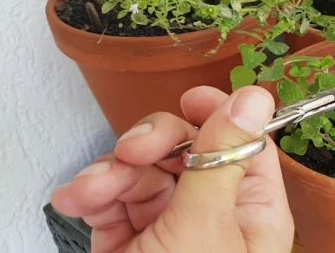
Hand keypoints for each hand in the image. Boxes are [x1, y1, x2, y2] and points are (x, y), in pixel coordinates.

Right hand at [51, 86, 293, 252]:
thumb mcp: (206, 229)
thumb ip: (224, 159)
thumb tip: (255, 97)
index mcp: (253, 212)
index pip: (247, 145)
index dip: (221, 114)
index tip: (192, 97)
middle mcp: (215, 215)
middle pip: (190, 149)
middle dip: (155, 143)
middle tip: (134, 149)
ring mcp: (169, 227)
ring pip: (144, 170)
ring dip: (112, 171)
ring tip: (93, 191)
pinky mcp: (130, 241)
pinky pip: (113, 199)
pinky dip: (92, 194)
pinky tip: (80, 200)